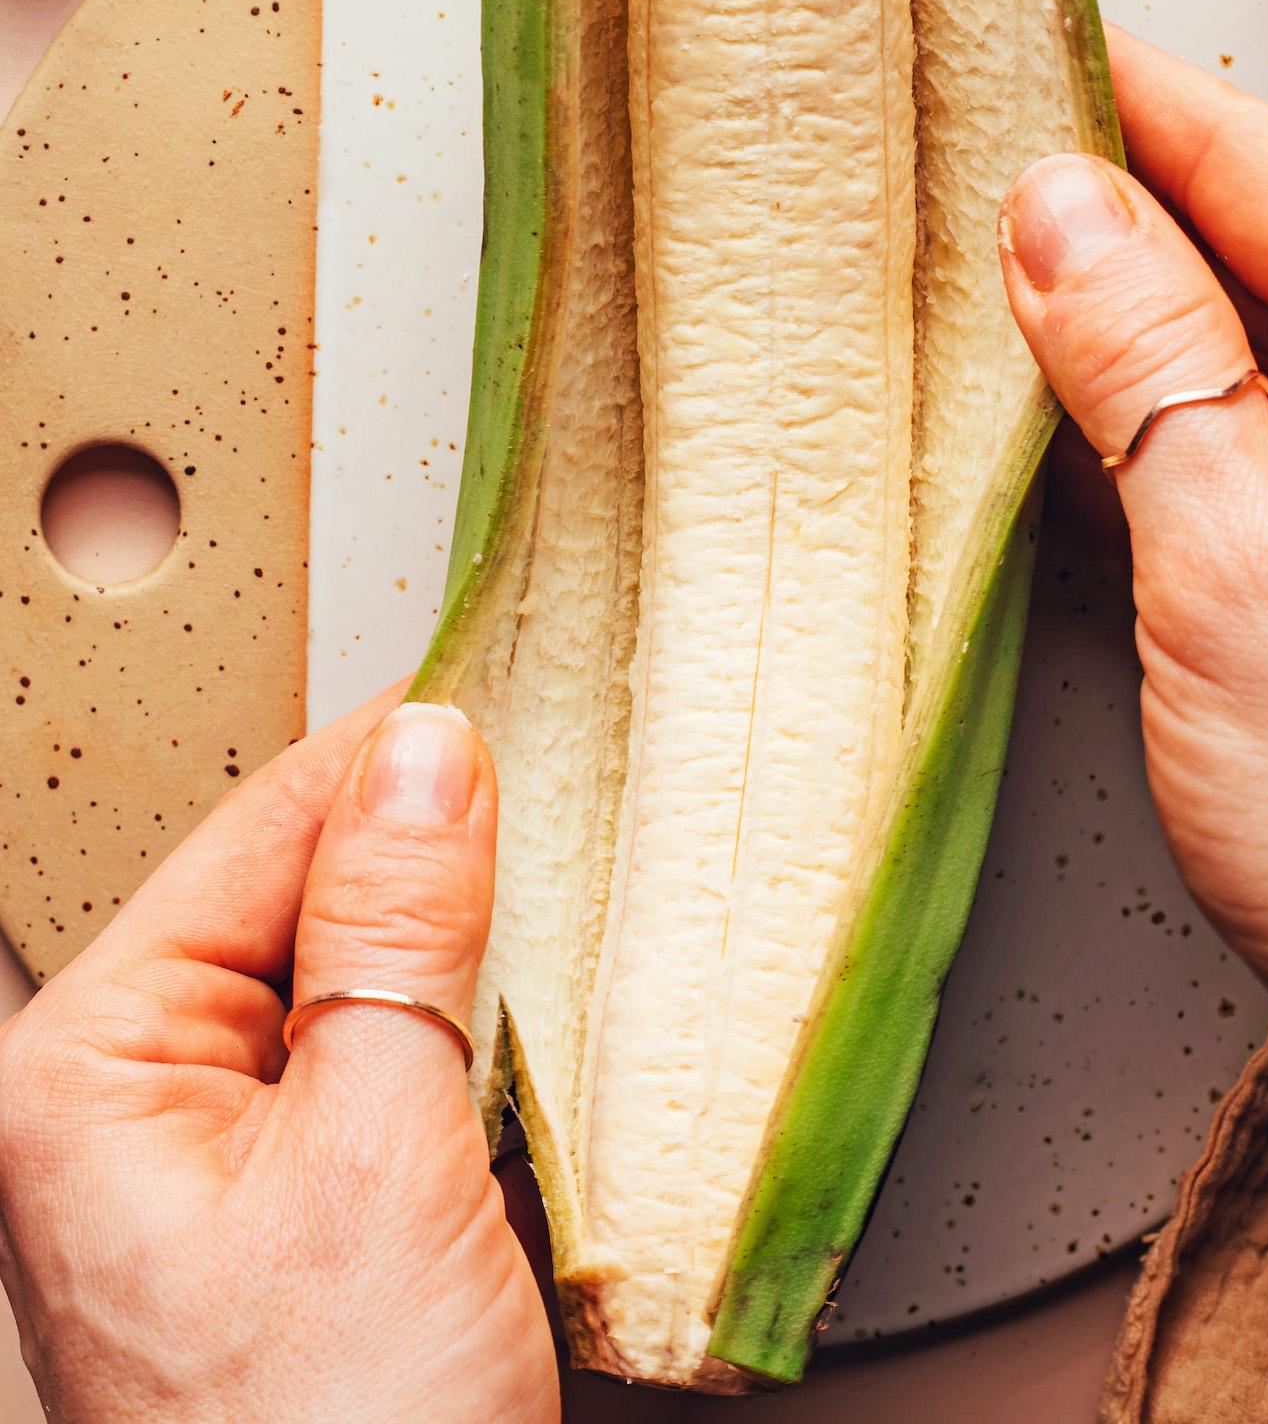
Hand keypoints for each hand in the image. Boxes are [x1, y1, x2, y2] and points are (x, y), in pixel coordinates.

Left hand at [0, 692, 557, 1423]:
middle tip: (558, 777)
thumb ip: (397, 931)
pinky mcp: (289, 1210)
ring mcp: (210, 1162)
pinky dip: (456, 1019)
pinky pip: (370, 1059)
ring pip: (344, 973)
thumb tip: (428, 752)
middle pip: (297, 894)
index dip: (389, 749)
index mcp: (91, 1067)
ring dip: (453, 930)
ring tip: (556, 875)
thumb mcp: (378, 1155)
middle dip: (428, 840)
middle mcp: (130, 1103)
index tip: (505, 675)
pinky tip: (525, 1003)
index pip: (258, 831)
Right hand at [1000, 27, 1267, 1413]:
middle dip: (1123, 202)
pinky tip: (1063, 398)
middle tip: (975, 160)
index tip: (1042, 47)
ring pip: (1251, 337)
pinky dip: (1149, 405)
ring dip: (1127, 306)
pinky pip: (1247, 430)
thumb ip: (1147, 367)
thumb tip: (1058, 211)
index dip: (1158, 106)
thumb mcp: (1239, 565)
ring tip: (993, 268)